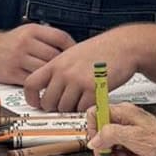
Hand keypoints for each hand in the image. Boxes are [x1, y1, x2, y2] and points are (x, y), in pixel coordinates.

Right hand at [0, 23, 74, 84]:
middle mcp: (24, 43)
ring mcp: (17, 58)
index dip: (72, 47)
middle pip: (53, 56)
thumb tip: (75, 49)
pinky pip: (32, 81)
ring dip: (53, 77)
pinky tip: (45, 84)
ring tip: (59, 80)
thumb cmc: (15, 43)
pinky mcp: (11, 73)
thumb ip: (49, 38)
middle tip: (70, 72)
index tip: (77, 55)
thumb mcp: (30, 32)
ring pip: (44, 70)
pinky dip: (41, 84)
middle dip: (63, 65)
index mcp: (32, 30)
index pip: (59, 37)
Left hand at [22, 34, 137, 112]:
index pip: (31, 84)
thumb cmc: (101, 50)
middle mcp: (64, 72)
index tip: (37, 103)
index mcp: (56, 63)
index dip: (32, 98)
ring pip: (65, 108)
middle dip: (56, 107)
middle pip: (48, 102)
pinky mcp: (93, 89)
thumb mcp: (72, 55)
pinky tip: (92, 99)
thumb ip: (59, 71)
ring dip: (73, 108)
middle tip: (66, 104)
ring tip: (82, 99)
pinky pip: (82, 109)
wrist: (123, 46)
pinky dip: (87, 108)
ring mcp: (77, 81)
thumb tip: (49, 89)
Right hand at [87, 103, 155, 155]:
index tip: (97, 143)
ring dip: (115, 154)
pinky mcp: (136, 141)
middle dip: (105, 146)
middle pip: (102, 131)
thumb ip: (109, 135)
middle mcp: (126, 119)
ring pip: (112, 142)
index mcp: (123, 112)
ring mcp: (131, 130)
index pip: (96, 113)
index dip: (93, 129)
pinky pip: (123, 149)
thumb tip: (94, 140)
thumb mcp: (133, 137)